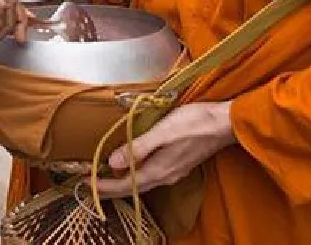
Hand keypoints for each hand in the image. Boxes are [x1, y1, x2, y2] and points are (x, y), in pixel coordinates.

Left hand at [93, 102, 234, 197]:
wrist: (225, 124)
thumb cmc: (195, 123)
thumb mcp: (163, 132)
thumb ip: (138, 147)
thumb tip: (113, 164)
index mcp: (159, 170)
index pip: (126, 185)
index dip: (104, 186)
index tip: (85, 184)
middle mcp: (166, 175)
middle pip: (133, 188)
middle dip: (111, 188)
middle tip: (90, 184)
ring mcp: (174, 171)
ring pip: (143, 182)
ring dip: (124, 181)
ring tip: (106, 177)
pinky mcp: (179, 163)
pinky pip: (152, 175)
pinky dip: (137, 174)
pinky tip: (134, 166)